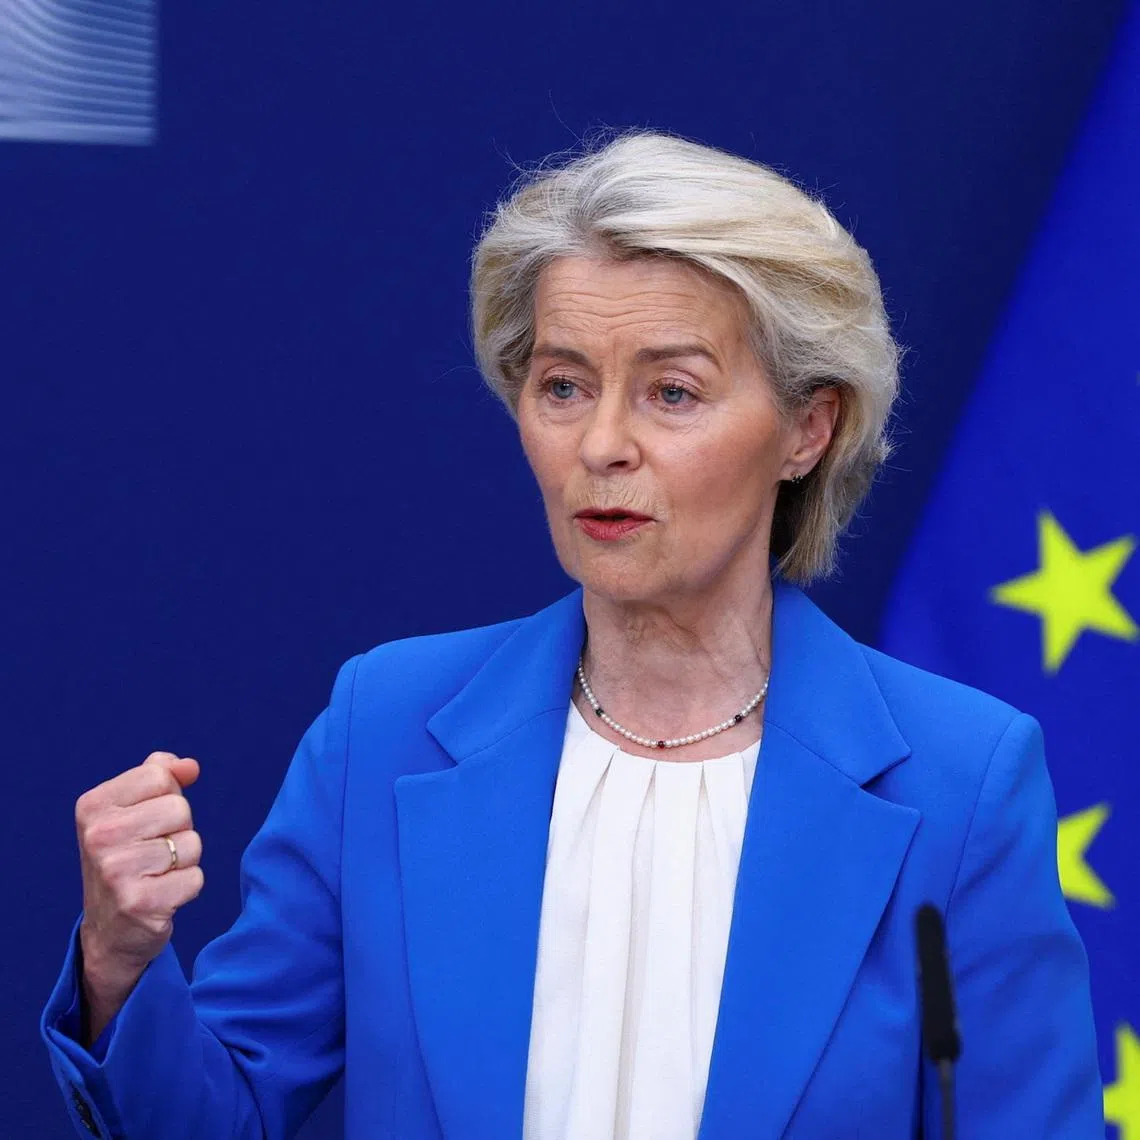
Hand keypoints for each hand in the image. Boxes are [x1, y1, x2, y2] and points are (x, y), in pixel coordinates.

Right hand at [75, 752, 203, 1040]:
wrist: (110, 929)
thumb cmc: (129, 856)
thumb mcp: (132, 809)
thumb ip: (161, 775)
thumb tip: (190, 766)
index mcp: (92, 806)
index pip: (160, 776)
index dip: (167, 797)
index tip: (146, 822)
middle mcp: (98, 837)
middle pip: (180, 808)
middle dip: (179, 829)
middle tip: (153, 852)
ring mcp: (115, 872)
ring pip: (191, 843)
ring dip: (184, 860)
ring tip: (156, 874)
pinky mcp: (139, 904)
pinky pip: (196, 878)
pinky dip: (187, 887)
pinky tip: (161, 896)